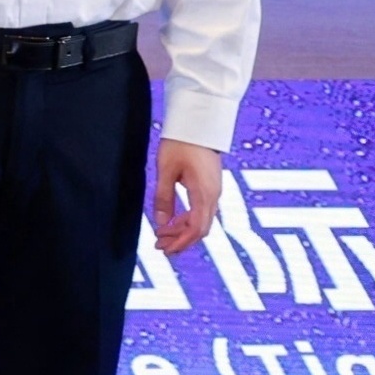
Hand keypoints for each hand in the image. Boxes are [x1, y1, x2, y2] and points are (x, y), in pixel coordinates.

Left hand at [148, 139, 223, 255]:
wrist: (199, 125)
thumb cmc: (181, 144)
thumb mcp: (165, 171)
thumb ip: (163, 198)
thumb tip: (160, 223)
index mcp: (204, 194)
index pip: (196, 229)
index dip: (180, 242)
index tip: (164, 250)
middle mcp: (214, 196)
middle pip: (200, 229)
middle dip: (180, 240)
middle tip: (159, 246)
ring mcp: (214, 192)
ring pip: (201, 221)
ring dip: (183, 231)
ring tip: (162, 236)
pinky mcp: (211, 187)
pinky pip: (202, 211)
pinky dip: (187, 220)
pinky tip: (173, 221)